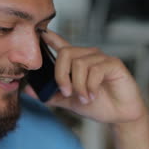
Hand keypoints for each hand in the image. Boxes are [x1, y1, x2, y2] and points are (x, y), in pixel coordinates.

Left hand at [25, 29, 146, 123]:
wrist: (119, 115)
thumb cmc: (97, 105)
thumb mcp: (69, 102)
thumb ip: (51, 95)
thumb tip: (29, 90)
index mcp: (77, 62)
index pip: (61, 45)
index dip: (51, 38)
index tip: (41, 33)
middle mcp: (89, 56)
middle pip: (66, 54)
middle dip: (61, 75)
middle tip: (66, 92)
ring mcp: (101, 58)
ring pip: (79, 64)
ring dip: (79, 86)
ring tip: (84, 98)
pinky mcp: (113, 64)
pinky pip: (95, 70)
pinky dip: (90, 86)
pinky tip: (93, 95)